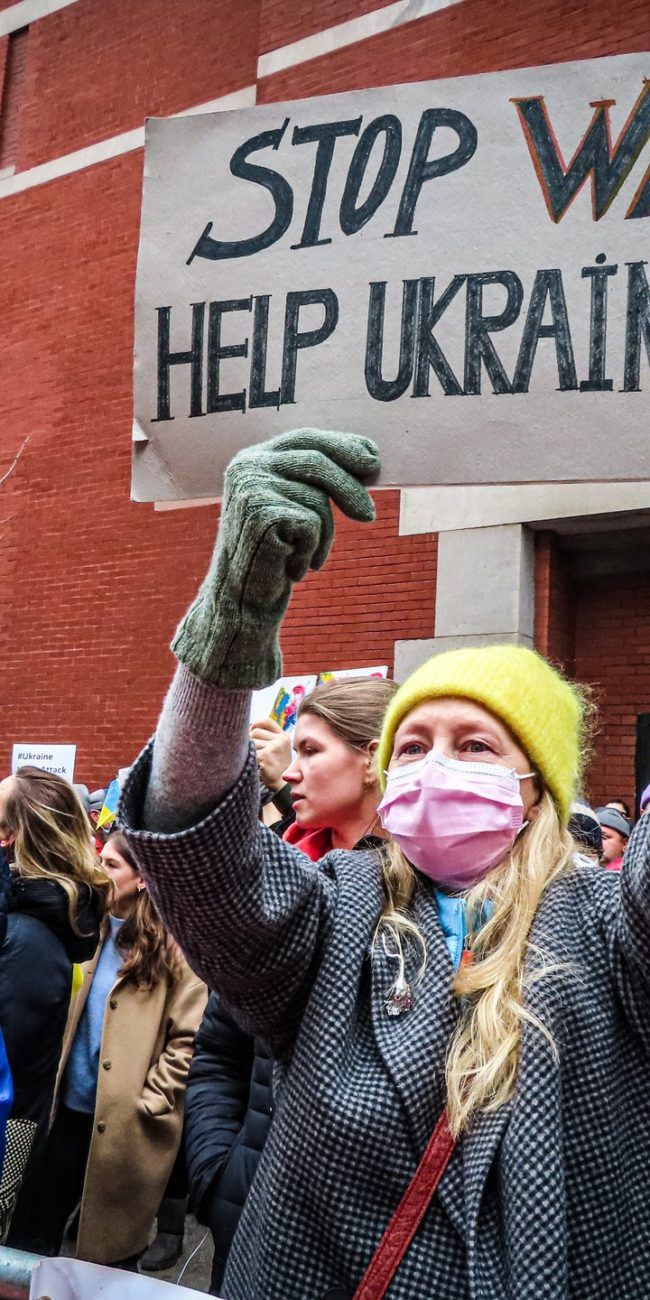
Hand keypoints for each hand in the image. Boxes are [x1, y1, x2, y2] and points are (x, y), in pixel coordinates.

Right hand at [172, 430, 378, 688]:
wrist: (242, 602)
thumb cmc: (274, 558)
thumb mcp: (295, 510)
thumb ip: (318, 481)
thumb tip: (371, 458)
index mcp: (253, 459)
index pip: (306, 438)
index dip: (343, 445)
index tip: (373, 457)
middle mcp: (247, 466)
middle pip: (317, 461)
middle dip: (350, 488)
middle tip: (370, 517)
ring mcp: (251, 487)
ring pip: (317, 498)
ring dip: (324, 535)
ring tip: (307, 558)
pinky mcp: (260, 512)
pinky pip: (312, 523)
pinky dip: (312, 549)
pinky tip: (292, 567)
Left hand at [251, 718, 291, 790]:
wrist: (283, 784)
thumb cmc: (278, 766)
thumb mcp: (279, 748)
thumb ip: (269, 737)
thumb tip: (249, 727)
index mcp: (283, 736)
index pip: (267, 721)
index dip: (256, 723)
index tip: (251, 729)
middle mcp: (280, 740)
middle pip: (255, 731)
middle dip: (251, 739)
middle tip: (255, 750)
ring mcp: (273, 747)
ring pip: (251, 741)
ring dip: (250, 750)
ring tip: (258, 759)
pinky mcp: (265, 755)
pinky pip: (250, 751)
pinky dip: (250, 757)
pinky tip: (257, 764)